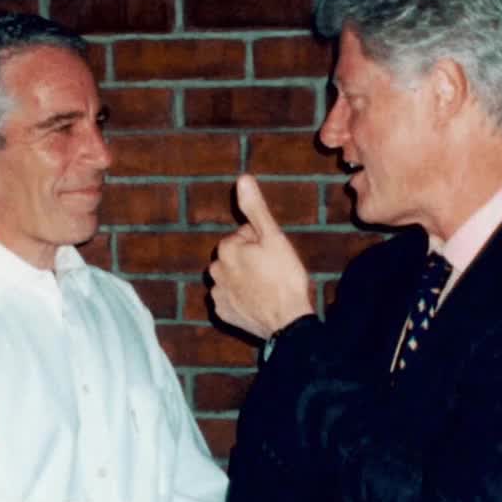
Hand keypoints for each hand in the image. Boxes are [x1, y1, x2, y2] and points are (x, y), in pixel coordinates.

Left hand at [208, 175, 314, 338]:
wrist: (286, 322)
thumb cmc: (284, 278)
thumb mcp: (274, 237)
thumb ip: (255, 208)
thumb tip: (242, 179)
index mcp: (227, 248)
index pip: (244, 236)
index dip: (262, 243)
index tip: (274, 255)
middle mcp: (215, 270)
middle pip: (235, 256)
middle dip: (250, 260)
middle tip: (273, 271)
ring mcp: (218, 293)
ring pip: (231, 277)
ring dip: (244, 279)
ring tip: (267, 287)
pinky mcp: (223, 312)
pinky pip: (230, 298)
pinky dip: (241, 298)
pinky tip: (258, 302)